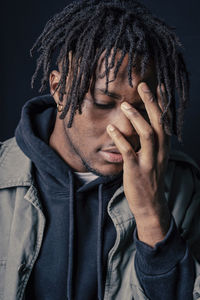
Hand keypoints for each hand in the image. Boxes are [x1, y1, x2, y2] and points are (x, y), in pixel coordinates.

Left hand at [107, 82, 170, 246]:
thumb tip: (142, 124)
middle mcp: (160, 151)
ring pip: (147, 135)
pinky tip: (111, 129)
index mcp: (164, 146)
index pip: (165, 120)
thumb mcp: (154, 158)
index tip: (158, 85)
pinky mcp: (136, 171)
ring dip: (136, 118)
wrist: (150, 205)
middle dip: (152, 102)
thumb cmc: (149, 178)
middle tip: (143, 85)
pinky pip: (129, 153)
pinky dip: (120, 139)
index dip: (162, 102)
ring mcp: (149, 161)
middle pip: (159, 122)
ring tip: (124, 105)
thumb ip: (151, 142)